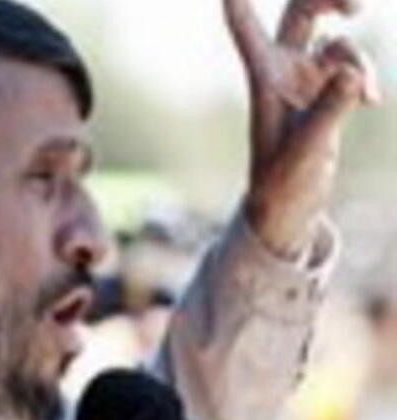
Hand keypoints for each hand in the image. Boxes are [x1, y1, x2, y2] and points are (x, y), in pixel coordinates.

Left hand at [224, 0, 379, 258]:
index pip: (247, 28)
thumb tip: (352, 74)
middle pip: (301, 11)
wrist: (288, 205)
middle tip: (356, 8)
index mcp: (263, 78)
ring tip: (368, 97)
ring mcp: (304, 79)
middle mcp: (282, 71)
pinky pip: (352, 66)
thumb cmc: (283, 182)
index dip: (240, 4)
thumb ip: (329, 111)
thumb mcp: (306, 149)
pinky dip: (366, 77)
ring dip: (358, 58)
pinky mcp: (325, 92)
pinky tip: (372, 103)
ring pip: (337, 41)